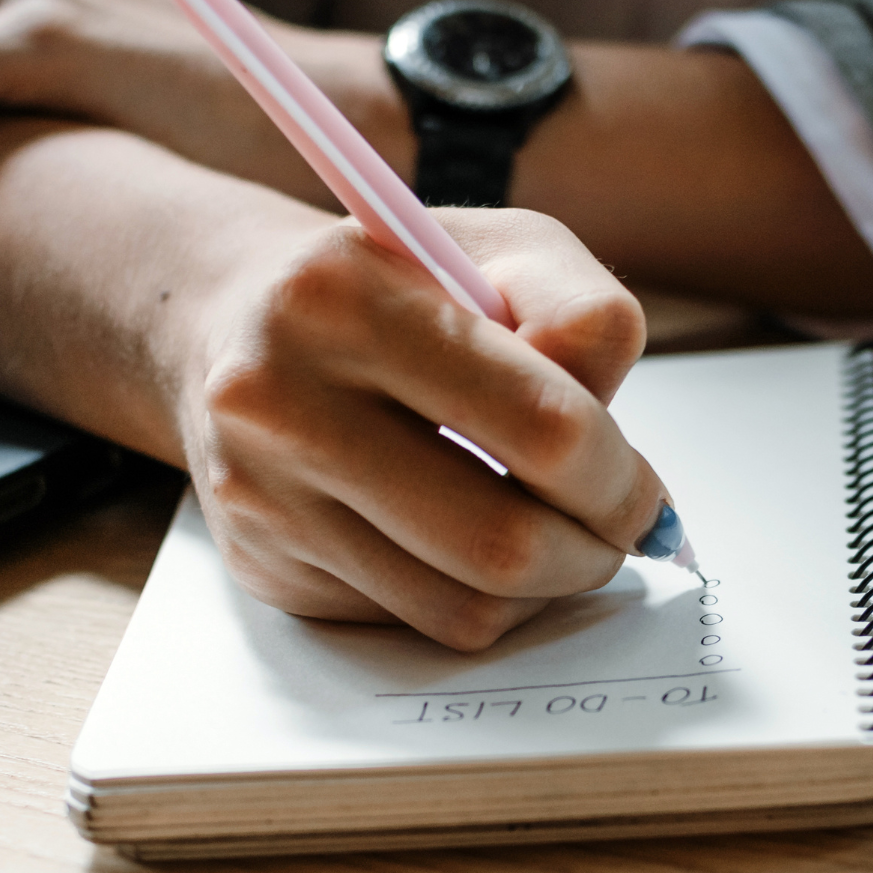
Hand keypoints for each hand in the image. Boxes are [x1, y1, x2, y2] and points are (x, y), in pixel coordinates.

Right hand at [182, 206, 672, 648]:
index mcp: (346, 297)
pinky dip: (469, 596)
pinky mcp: (263, 564)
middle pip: (500, 542)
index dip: (619, 478)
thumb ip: (582, 313)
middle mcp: (281, 400)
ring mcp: (263, 495)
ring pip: (460, 606)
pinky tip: (468, 542)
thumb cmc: (392, 285)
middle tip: (615, 534)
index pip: (542, 426)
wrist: (230, 322)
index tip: (642, 492)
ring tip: (555, 539)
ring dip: (541, 590)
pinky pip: (410, 621)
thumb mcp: (499, 250)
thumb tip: (610, 440)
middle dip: (590, 552)